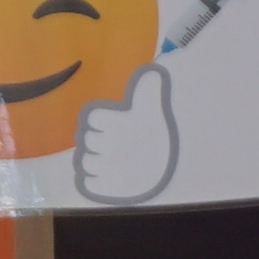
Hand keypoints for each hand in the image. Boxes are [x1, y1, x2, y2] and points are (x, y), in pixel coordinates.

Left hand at [65, 67, 181, 206]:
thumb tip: (153, 70)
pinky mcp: (109, 189)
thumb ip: (148, 91)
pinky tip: (105, 174)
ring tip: (108, 158)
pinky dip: (92, 179)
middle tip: (112, 141)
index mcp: (122, 124)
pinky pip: (89, 182)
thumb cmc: (157, 137)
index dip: (100, 120)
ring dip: (93, 158)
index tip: (113, 124)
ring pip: (85, 161)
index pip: (92, 118)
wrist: (173, 172)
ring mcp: (111, 169)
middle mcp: (114, 147)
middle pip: (86, 138)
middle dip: (96, 139)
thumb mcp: (154, 112)